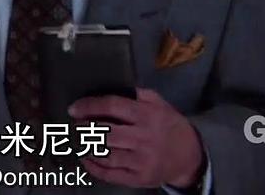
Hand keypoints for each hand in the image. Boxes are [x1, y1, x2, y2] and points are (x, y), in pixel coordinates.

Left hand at [68, 88, 203, 188]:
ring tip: (76, 140)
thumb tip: (112, 86)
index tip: (74, 108)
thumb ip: (138, 95)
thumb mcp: (160, 104)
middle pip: (105, 132)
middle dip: (84, 128)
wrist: (190, 157)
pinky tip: (85, 160)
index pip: (112, 107)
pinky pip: (112, 174)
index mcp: (147, 115)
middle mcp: (144, 138)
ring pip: (106, 154)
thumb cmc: (170, 126)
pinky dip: (94, 168)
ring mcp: (141, 160)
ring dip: (86, 147)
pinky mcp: (140, 178)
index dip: (90, 107)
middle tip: (74, 125)